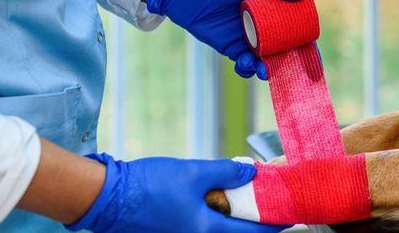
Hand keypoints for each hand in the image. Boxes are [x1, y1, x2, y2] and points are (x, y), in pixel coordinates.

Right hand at [66, 154, 284, 232]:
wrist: (107, 197)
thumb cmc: (148, 185)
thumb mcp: (193, 172)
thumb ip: (226, 172)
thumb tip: (252, 173)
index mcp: (206, 231)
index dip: (274, 224)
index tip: (291, 215)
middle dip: (255, 219)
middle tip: (271, 201)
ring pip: (219, 231)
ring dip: (235, 216)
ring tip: (247, 195)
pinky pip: (202, 227)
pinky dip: (216, 215)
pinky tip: (218, 196)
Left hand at [144, 0, 307, 78]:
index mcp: (275, 8)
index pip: (297, 29)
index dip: (308, 45)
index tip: (313, 59)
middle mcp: (265, 25)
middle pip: (285, 50)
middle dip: (290, 64)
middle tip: (292, 72)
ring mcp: (250, 38)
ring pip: (266, 60)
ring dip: (268, 69)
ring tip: (264, 70)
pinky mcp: (233, 49)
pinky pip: (245, 65)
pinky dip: (248, 69)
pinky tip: (245, 63)